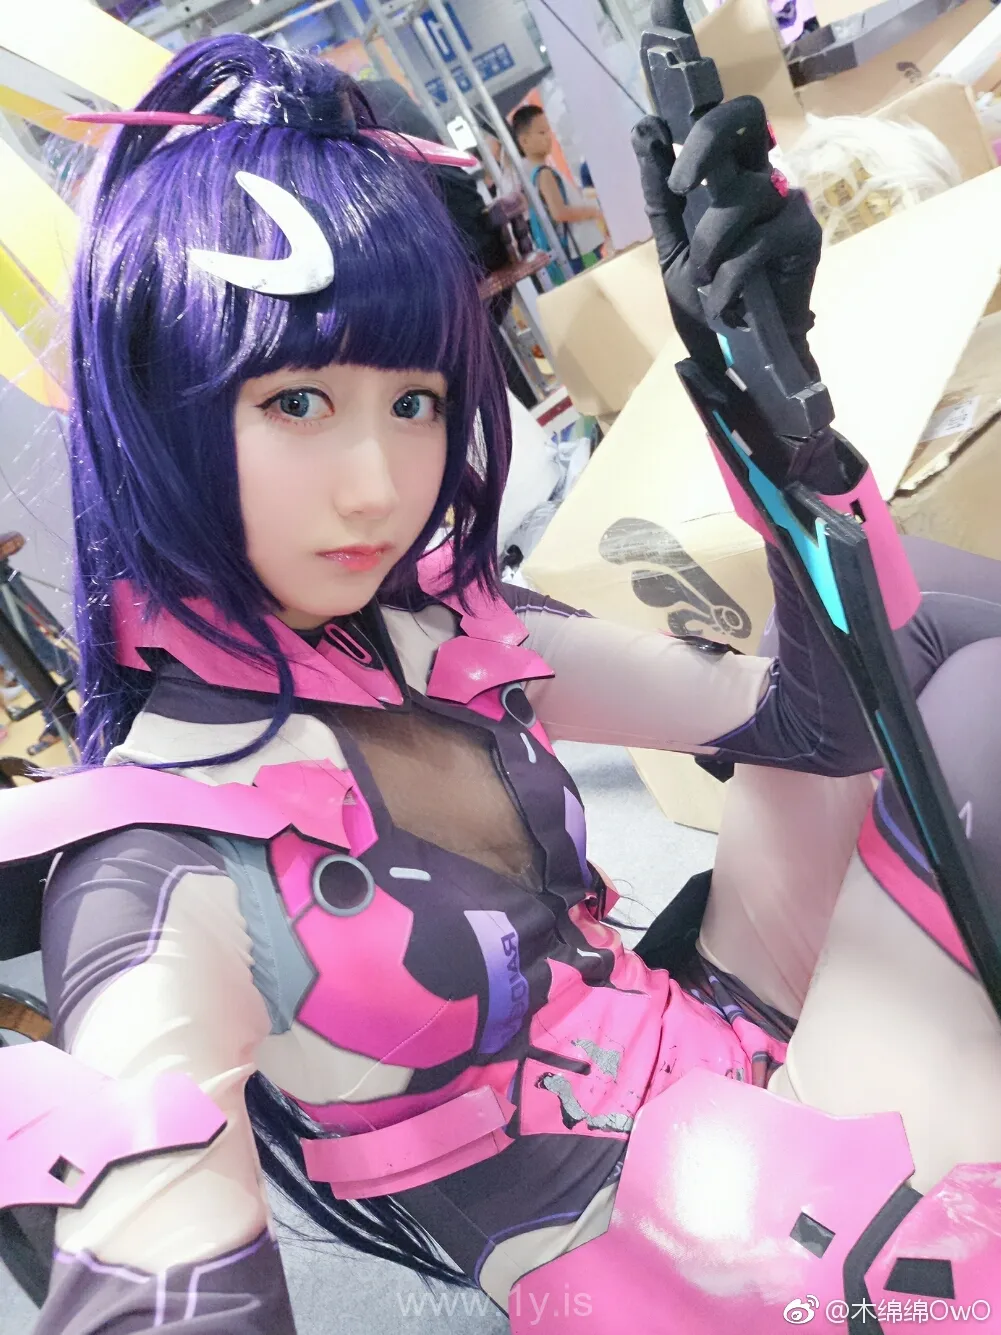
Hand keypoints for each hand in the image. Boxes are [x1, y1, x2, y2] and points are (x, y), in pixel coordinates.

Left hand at [631, 96, 821, 383]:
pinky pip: (755, 244)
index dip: (701, 125)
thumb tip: (644, 128)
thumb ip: (659, 193)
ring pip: (739, 198)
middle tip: (681, 188)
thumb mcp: (673, 242)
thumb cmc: (711, 288)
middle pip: (746, 120)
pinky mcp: (804, 235)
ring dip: (707, 247)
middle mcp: (765, 175)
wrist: (740, 346)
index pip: (732, 118)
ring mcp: (789, 202)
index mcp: (735, 172)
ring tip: (704, 281)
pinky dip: (727, 279)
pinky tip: (724, 303)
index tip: (673, 167)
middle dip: (703, 146)